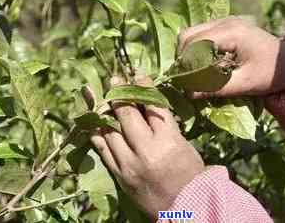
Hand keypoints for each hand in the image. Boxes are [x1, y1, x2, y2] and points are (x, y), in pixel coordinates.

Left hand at [90, 77, 204, 219]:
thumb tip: (147, 104)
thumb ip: (166, 126)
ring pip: (111, 131)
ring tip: (101, 97)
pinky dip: (98, 134)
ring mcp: (130, 164)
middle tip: (114, 80)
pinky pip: (103, 150)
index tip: (138, 75)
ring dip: (104, 111)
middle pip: (128, 115)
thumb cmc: (190, 175)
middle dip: (120, 94)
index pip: (153, 106)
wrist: (186, 209)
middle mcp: (147, 151)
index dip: (144, 87)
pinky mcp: (120, 175)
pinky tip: (94, 122)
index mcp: (169, 142)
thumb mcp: (184, 145)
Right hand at [178, 16, 284, 97]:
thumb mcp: (246, 84)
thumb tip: (188, 94)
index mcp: (232, 32)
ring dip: (188, 54)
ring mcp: (226, 20)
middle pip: (187, 35)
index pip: (193, 44)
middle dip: (182, 58)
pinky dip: (197, 50)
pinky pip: (202, 34)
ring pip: (192, 33)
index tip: (183, 84)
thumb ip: (216, 88)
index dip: (184, 64)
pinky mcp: (227, 25)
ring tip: (193, 75)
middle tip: (185, 80)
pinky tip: (203, 66)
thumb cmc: (273, 74)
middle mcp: (226, 21)